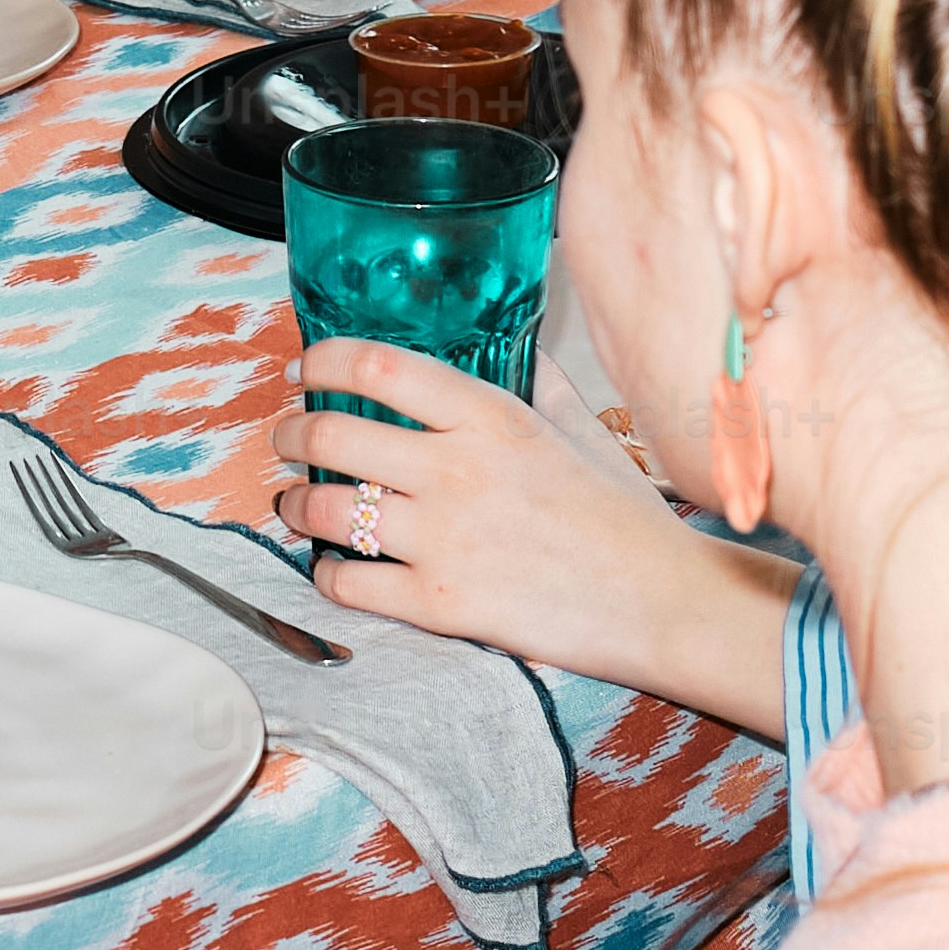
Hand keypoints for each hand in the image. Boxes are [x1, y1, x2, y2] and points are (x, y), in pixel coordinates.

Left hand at [277, 333, 808, 736]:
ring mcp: (444, 540)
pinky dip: (327, 574)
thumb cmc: (625, 517)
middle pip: (330, 435)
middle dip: (290, 435)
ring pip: (322, 510)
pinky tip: (333, 567)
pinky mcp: (441, 605)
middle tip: (287, 439)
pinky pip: (347, 583)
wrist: (661, 602)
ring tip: (292, 503)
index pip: (378, 368)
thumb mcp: (583, 430)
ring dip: (292, 505)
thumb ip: (540, 382)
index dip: (324, 361)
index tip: (306, 369)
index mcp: (492, 417)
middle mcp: (457, 470)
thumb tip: (516, 344)